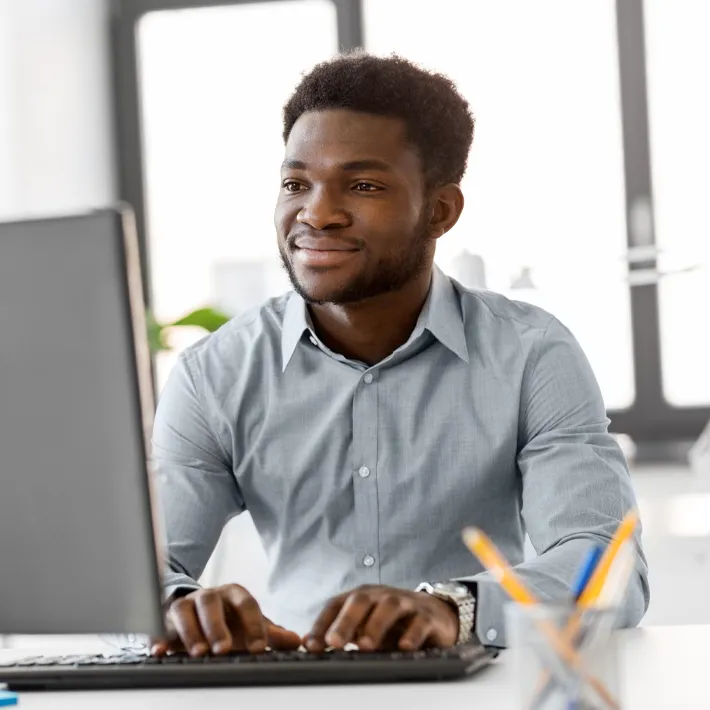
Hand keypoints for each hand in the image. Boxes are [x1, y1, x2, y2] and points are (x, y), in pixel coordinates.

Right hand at [150, 584, 300, 656]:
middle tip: (223, 649)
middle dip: (217, 626)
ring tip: (199, 653)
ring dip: (190, 631)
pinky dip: (158, 637)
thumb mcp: (249, 625)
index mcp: (233, 594)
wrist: (198, 611)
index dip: (254, 625)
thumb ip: (271, 633)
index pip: (246, 603)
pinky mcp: (165, 618)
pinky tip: (160, 651)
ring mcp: (186, 604)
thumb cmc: (229, 620)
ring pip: (184, 610)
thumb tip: (296, 641)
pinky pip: (159, 624)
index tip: (259, 648)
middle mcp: (209, 596)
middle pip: (212, 604)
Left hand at [304, 584, 458, 652]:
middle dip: (346, 621)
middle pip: (361, 600)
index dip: (322, 623)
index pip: (336, 605)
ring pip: (390, 606)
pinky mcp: (427, 616)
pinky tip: (403, 647)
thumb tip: (310, 645)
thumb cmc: (392, 623)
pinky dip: (412, 633)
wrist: (434, 614)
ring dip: (376, 625)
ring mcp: (405, 603)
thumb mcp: (365, 627)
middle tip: (334, 643)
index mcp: (361, 597)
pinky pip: (420, 621)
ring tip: (365, 646)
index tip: (311, 645)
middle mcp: (380, 596)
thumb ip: (341, 635)